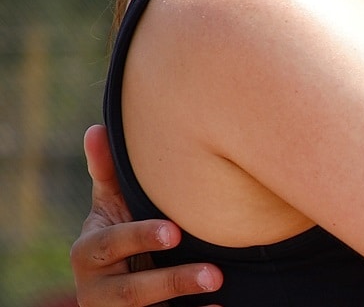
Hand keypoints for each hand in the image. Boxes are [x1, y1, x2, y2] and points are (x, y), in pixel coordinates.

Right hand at [70, 124, 221, 306]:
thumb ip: (107, 173)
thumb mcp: (112, 206)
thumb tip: (96, 128)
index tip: (175, 232)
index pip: (111, 246)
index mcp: (88, 253)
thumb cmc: (123, 231)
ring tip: (221, 286)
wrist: (115, 283)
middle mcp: (96, 289)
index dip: (140, 238)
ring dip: (185, 302)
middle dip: (172, 281)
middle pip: (131, 290)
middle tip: (214, 273)